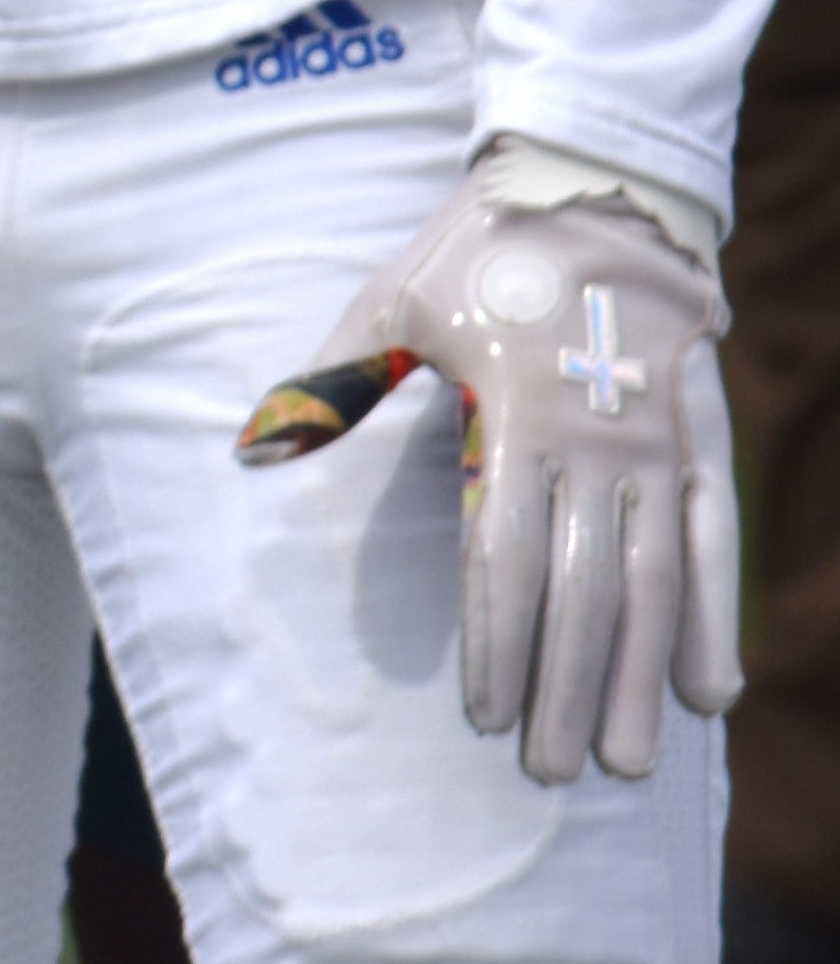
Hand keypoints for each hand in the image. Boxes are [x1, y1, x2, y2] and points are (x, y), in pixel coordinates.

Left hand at [235, 145, 735, 782]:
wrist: (596, 189)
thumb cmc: (479, 254)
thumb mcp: (394, 298)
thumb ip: (334, 382)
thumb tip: (248, 448)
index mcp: (513, 410)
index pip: (503, 555)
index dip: (496, 642)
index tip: (484, 717)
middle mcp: (595, 439)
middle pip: (581, 591)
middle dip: (565, 688)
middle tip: (550, 774)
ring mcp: (658, 443)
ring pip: (653, 585)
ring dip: (638, 678)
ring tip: (625, 762)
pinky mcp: (705, 440)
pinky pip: (714, 544)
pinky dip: (715, 620)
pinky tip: (706, 695)